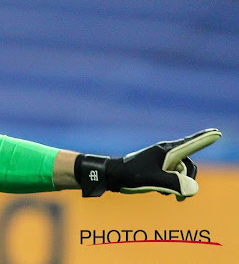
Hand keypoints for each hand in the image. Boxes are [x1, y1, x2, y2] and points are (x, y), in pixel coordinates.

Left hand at [75, 128, 220, 200]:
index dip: (204, 139)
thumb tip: (193, 188)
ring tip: (163, 192)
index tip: (216, 132)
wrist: (112, 176)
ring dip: (177, 185)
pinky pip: (173, 176)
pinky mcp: (157, 167)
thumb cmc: (131, 175)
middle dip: (188, 181)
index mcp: (167, 151)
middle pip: (189, 165)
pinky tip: (159, 190)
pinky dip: (171, 186)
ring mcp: (162, 160)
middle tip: (179, 197)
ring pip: (181, 173)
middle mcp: (166, 153)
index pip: (190, 144)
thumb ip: (174, 183)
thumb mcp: (153, 180)